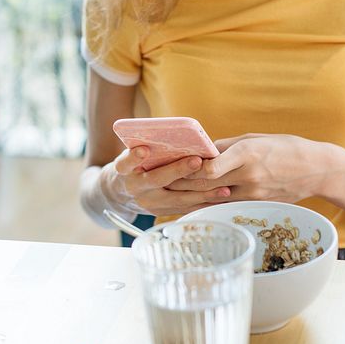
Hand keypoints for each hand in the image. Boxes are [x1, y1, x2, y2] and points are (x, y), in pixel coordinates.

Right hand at [101, 147, 230, 215]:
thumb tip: (173, 131)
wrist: (122, 193)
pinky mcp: (163, 212)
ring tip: (221, 186)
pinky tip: (221, 197)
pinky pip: (186, 208)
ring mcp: (150, 203)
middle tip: (197, 161)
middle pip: (156, 180)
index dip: (134, 157)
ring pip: (177, 199)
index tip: (144, 149)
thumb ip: (145, 145)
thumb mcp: (131, 153)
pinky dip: (204, 203)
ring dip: (201, 193)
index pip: (126, 163)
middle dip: (178, 171)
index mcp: (124, 171)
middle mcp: (136, 189)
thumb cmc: (133, 165)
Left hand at [169, 134, 329, 205]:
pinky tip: (195, 202)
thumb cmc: (286, 147)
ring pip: (215, 197)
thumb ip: (227, 146)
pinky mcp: (257, 204)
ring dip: (193, 195)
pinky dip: (210, 202)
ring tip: (173, 193)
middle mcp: (249, 175)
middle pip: (207, 183)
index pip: (210, 166)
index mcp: (247, 152)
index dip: (188, 168)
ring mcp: (253, 193)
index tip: (173, 164)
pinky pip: (227, 204)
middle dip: (183, 183)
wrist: (317, 169)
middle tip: (163, 182)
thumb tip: (202, 150)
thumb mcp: (256, 139)